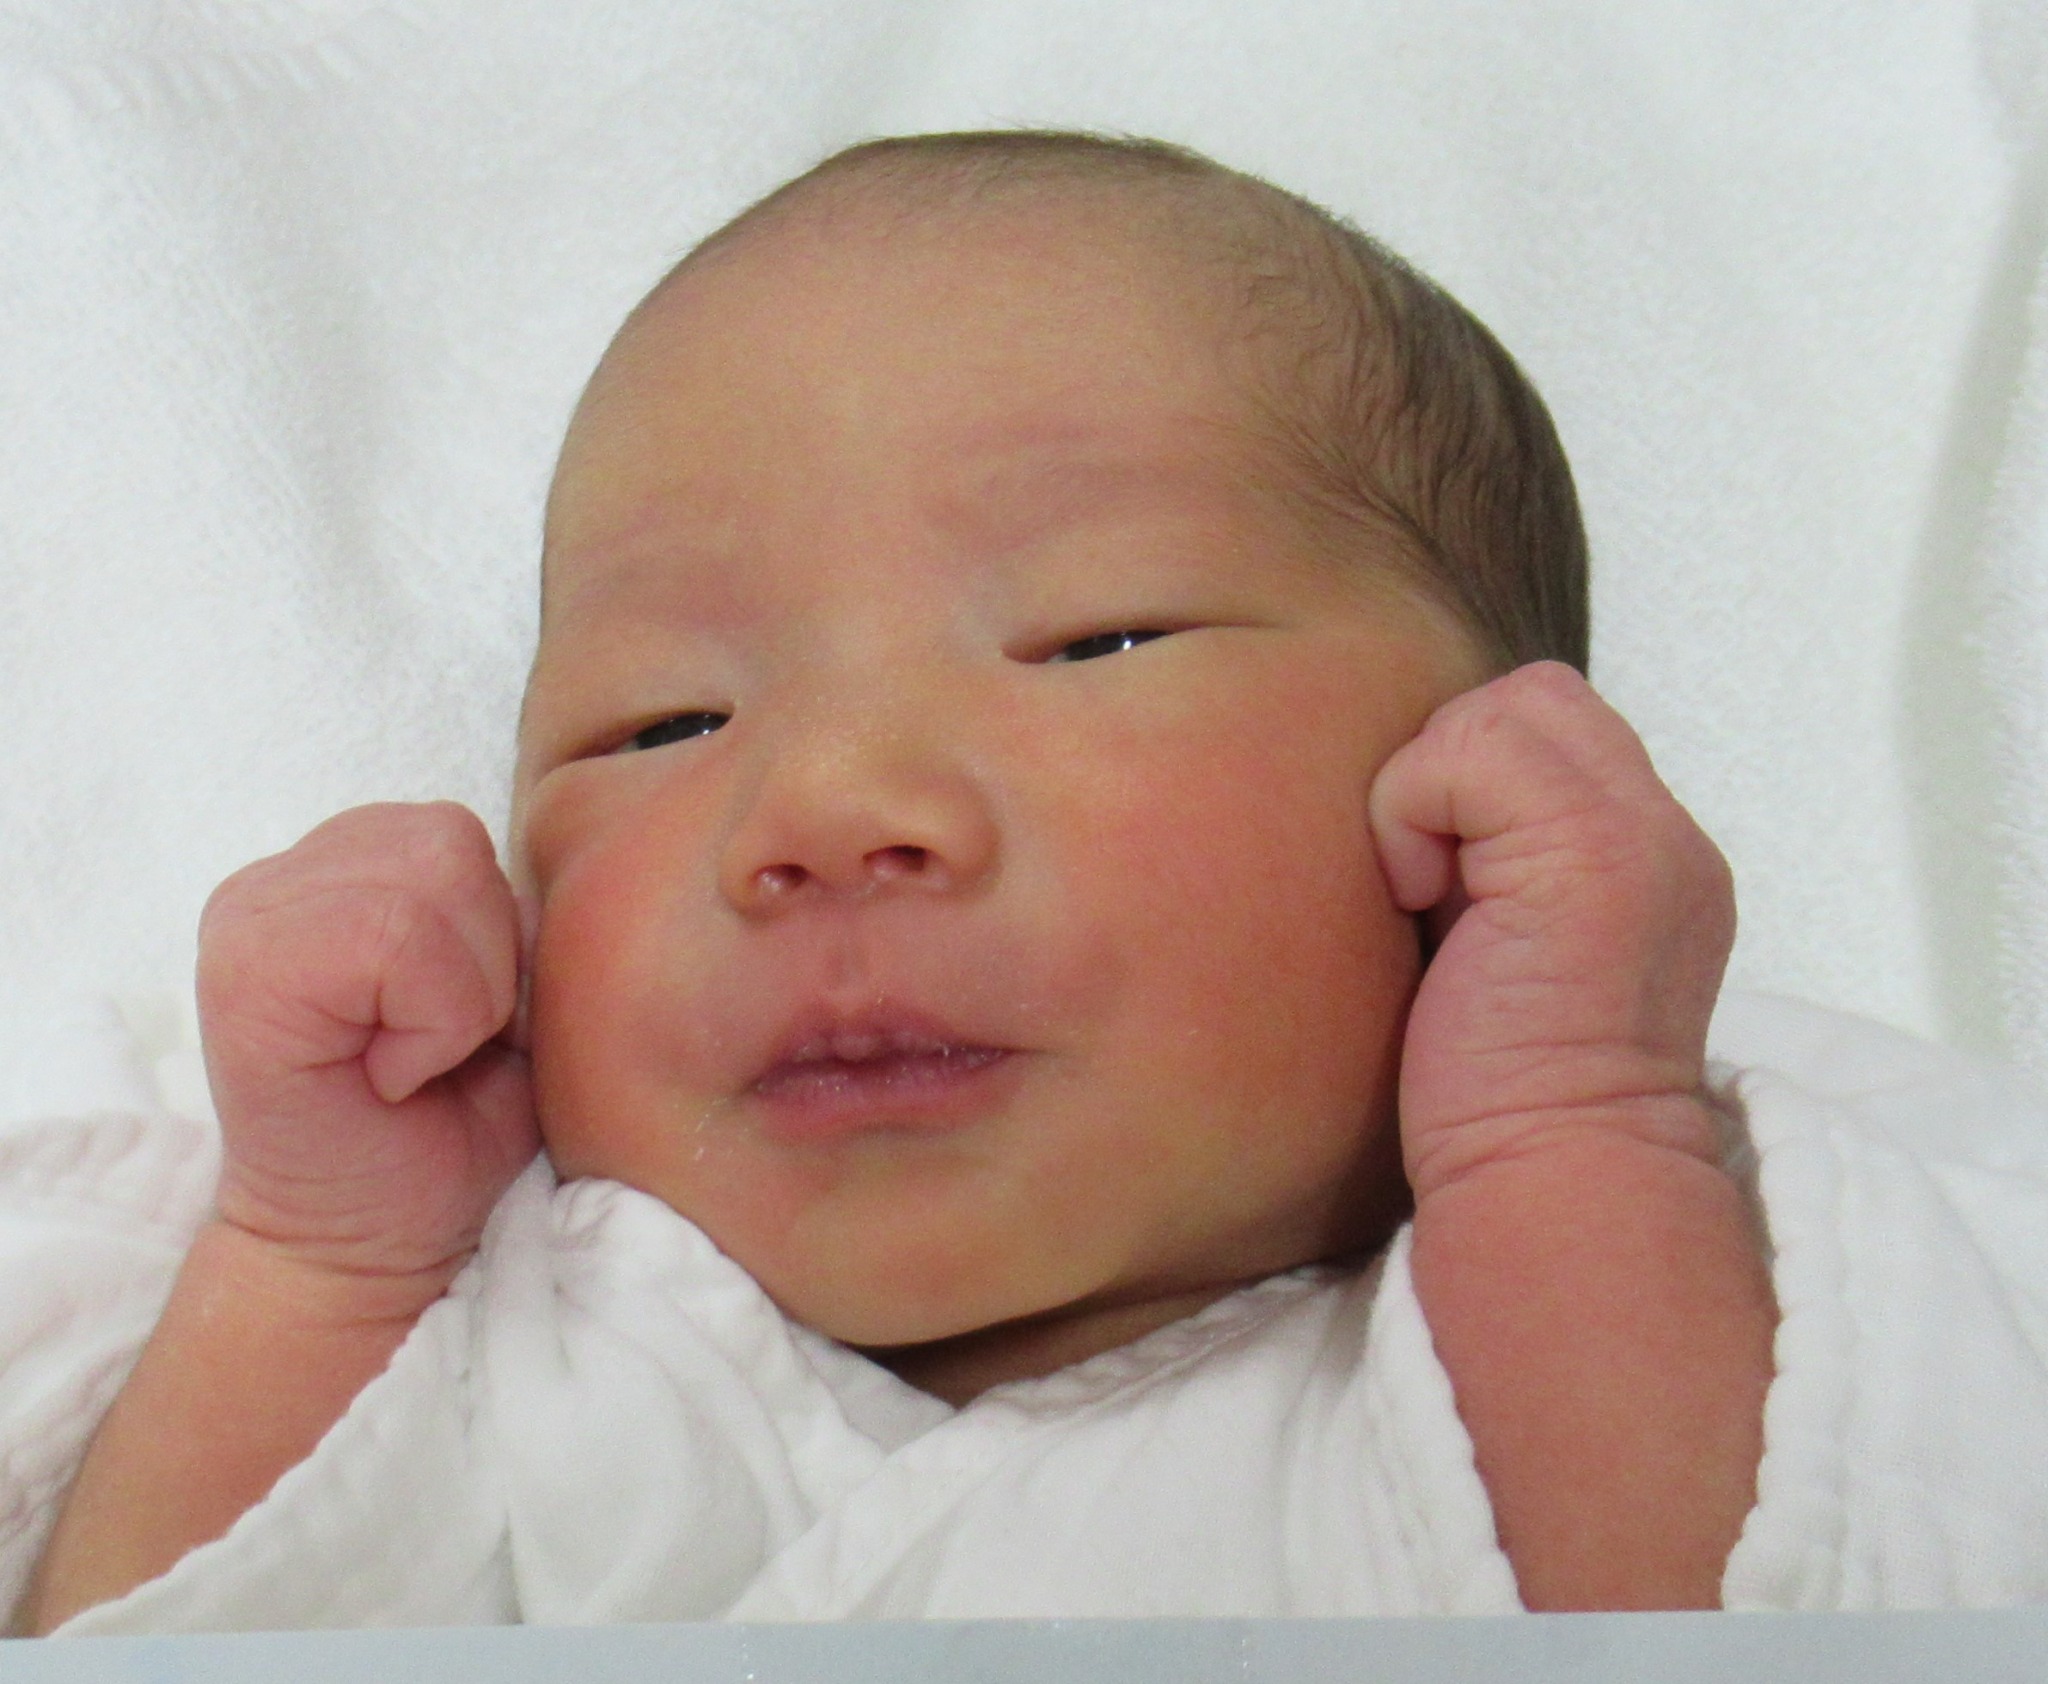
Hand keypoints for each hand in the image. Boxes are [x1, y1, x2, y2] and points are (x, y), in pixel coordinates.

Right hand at [196, 802, 539, 1286]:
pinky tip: (392, 1075)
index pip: (458, 834)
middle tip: (442, 1049)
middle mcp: (280, 880)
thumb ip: (514, 918)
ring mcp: (250, 918)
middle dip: (487, 959)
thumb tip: (553, 887)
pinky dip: (431, 1021)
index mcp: (340, 870)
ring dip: (461, 996)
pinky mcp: (245, 972)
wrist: (372, 1246)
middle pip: (449, 842)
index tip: (464, 1029)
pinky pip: (392, 938)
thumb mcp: (510, 1000)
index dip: (498, 936)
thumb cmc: (447, 1131)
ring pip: (430, 880)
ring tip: (417, 1061)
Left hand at [1369, 662, 1736, 1203]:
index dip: (1468, 786)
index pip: (1548, 730)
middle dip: (1451, 771)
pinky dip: (1415, 812)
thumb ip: (1500, 866)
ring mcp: (1641, 840)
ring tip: (1431, 898)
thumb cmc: (1497, 1098)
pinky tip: (1424, 904)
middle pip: (1532, 699)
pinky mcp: (1593, 856)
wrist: (1549, 1185)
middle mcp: (1666, 837)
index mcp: (1648, 859)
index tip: (1440, 896)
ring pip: (1504, 708)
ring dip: (1432, 790)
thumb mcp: (1506, 949)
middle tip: (1431, 887)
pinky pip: (1469, 751)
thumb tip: (1423, 812)